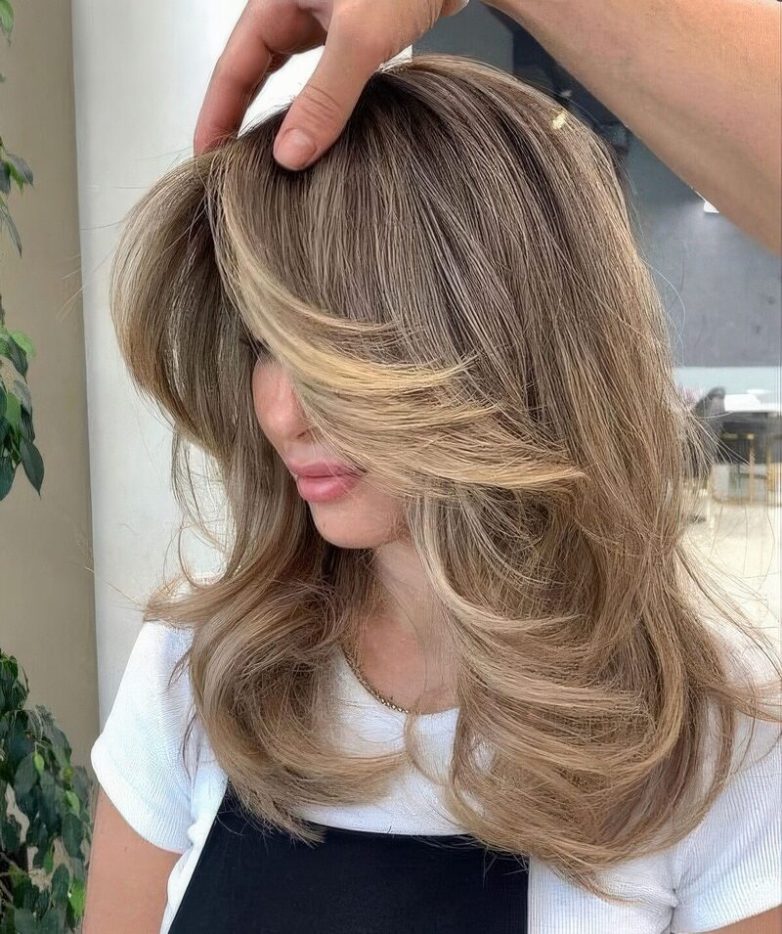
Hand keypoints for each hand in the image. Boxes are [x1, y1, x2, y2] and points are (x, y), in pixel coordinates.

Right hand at [193, 0, 469, 167]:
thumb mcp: (360, 37)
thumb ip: (325, 99)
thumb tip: (291, 155)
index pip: (231, 68)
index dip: (217, 117)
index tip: (207, 158)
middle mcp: (294, 5)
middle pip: (253, 70)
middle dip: (240, 117)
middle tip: (233, 166)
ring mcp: (325, 15)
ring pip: (289, 72)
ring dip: (280, 111)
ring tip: (272, 155)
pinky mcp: (357, 27)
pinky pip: (324, 72)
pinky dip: (318, 102)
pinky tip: (322, 126)